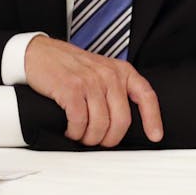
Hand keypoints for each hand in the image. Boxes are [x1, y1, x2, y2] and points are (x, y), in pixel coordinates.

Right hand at [24, 36, 163, 146]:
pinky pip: (79, 121)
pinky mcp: (71, 89)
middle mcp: (110, 75)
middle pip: (121, 119)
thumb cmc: (71, 66)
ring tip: (82, 136)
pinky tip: (71, 131)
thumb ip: (116, 90)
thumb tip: (122, 122)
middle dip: (110, 138)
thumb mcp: (102, 71)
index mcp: (122, 71)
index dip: (153, 119)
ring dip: (90, 138)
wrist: (40, 53)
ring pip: (100, 124)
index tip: (155, 136)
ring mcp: (91, 81)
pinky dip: (75, 132)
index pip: (146, 96)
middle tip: (99, 141)